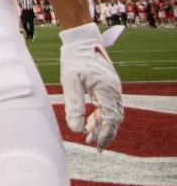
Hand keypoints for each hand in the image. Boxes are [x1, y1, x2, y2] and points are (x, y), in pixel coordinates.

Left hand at [59, 23, 123, 149]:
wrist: (80, 39)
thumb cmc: (74, 58)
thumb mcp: (70, 81)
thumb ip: (74, 105)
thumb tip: (75, 129)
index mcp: (107, 90)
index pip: (110, 119)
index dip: (104, 135)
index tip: (96, 146)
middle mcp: (114, 91)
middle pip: (113, 118)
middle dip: (103, 133)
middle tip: (91, 144)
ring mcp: (112, 88)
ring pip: (111, 113)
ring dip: (101, 125)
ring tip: (88, 135)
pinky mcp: (107, 85)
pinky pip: (107, 105)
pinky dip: (100, 115)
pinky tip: (89, 121)